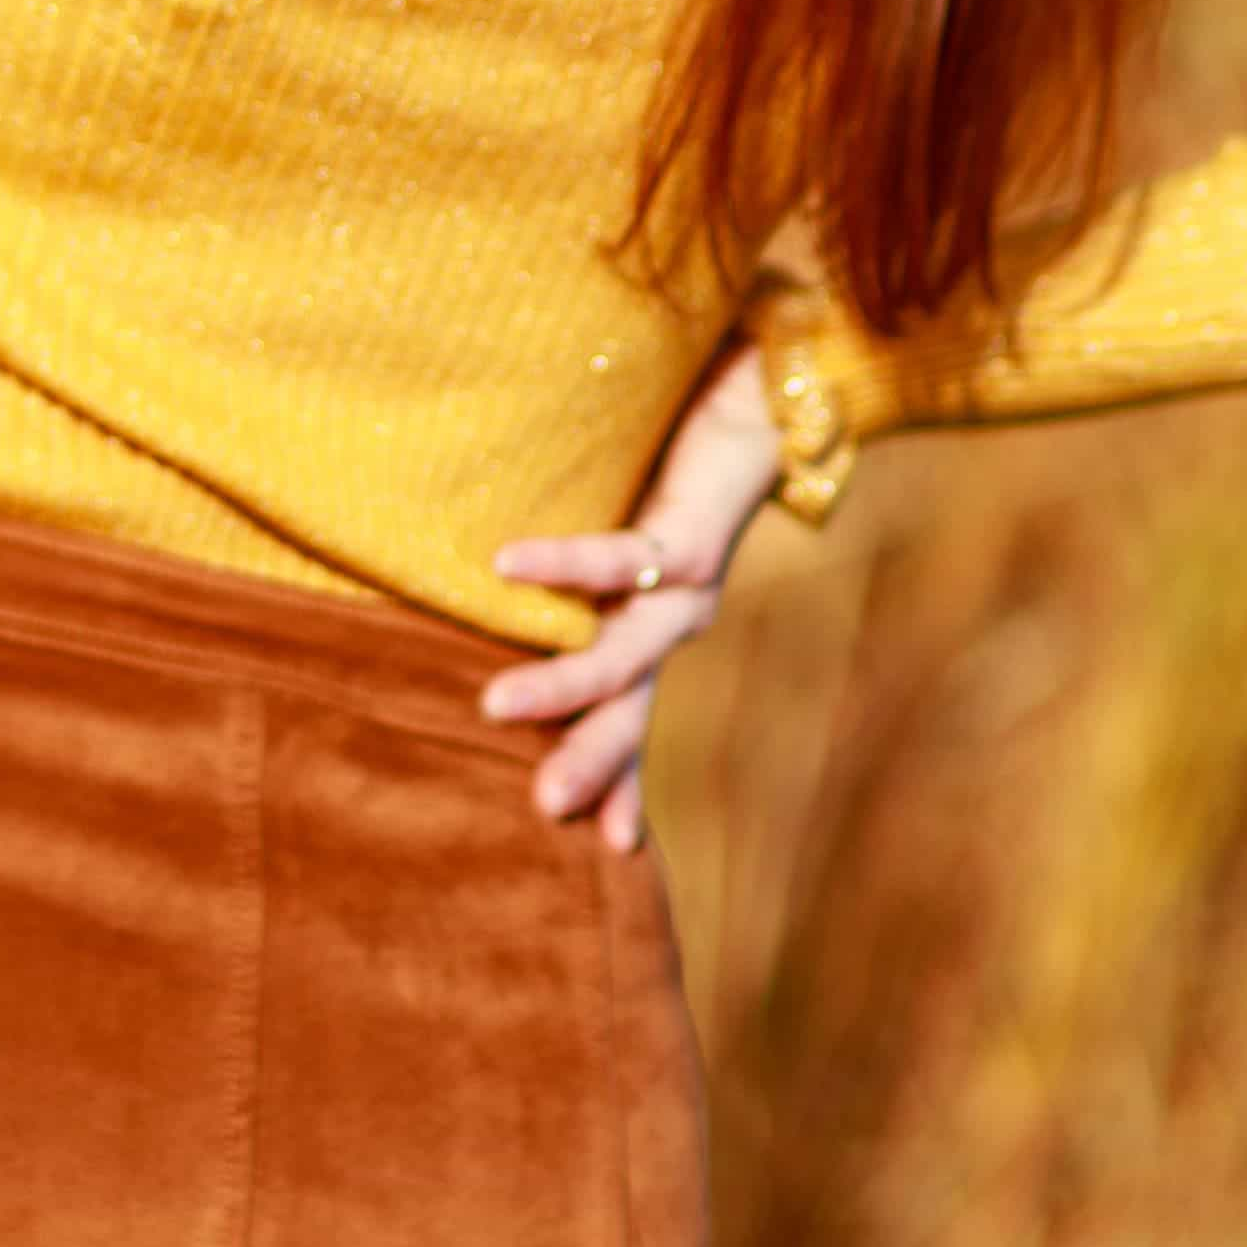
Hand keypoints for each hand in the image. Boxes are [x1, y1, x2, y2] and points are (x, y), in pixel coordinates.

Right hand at [483, 334, 786, 851]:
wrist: (763, 397)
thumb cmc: (676, 458)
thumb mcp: (622, 529)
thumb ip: (577, 570)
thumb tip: (483, 575)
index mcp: (656, 629)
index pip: (631, 719)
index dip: (620, 782)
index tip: (605, 849)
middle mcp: (674, 621)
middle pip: (628, 708)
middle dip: (589, 761)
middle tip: (543, 811)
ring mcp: (683, 585)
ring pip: (621, 653)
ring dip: (561, 685)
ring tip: (494, 706)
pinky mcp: (686, 534)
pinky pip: (616, 556)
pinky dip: (559, 562)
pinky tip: (504, 564)